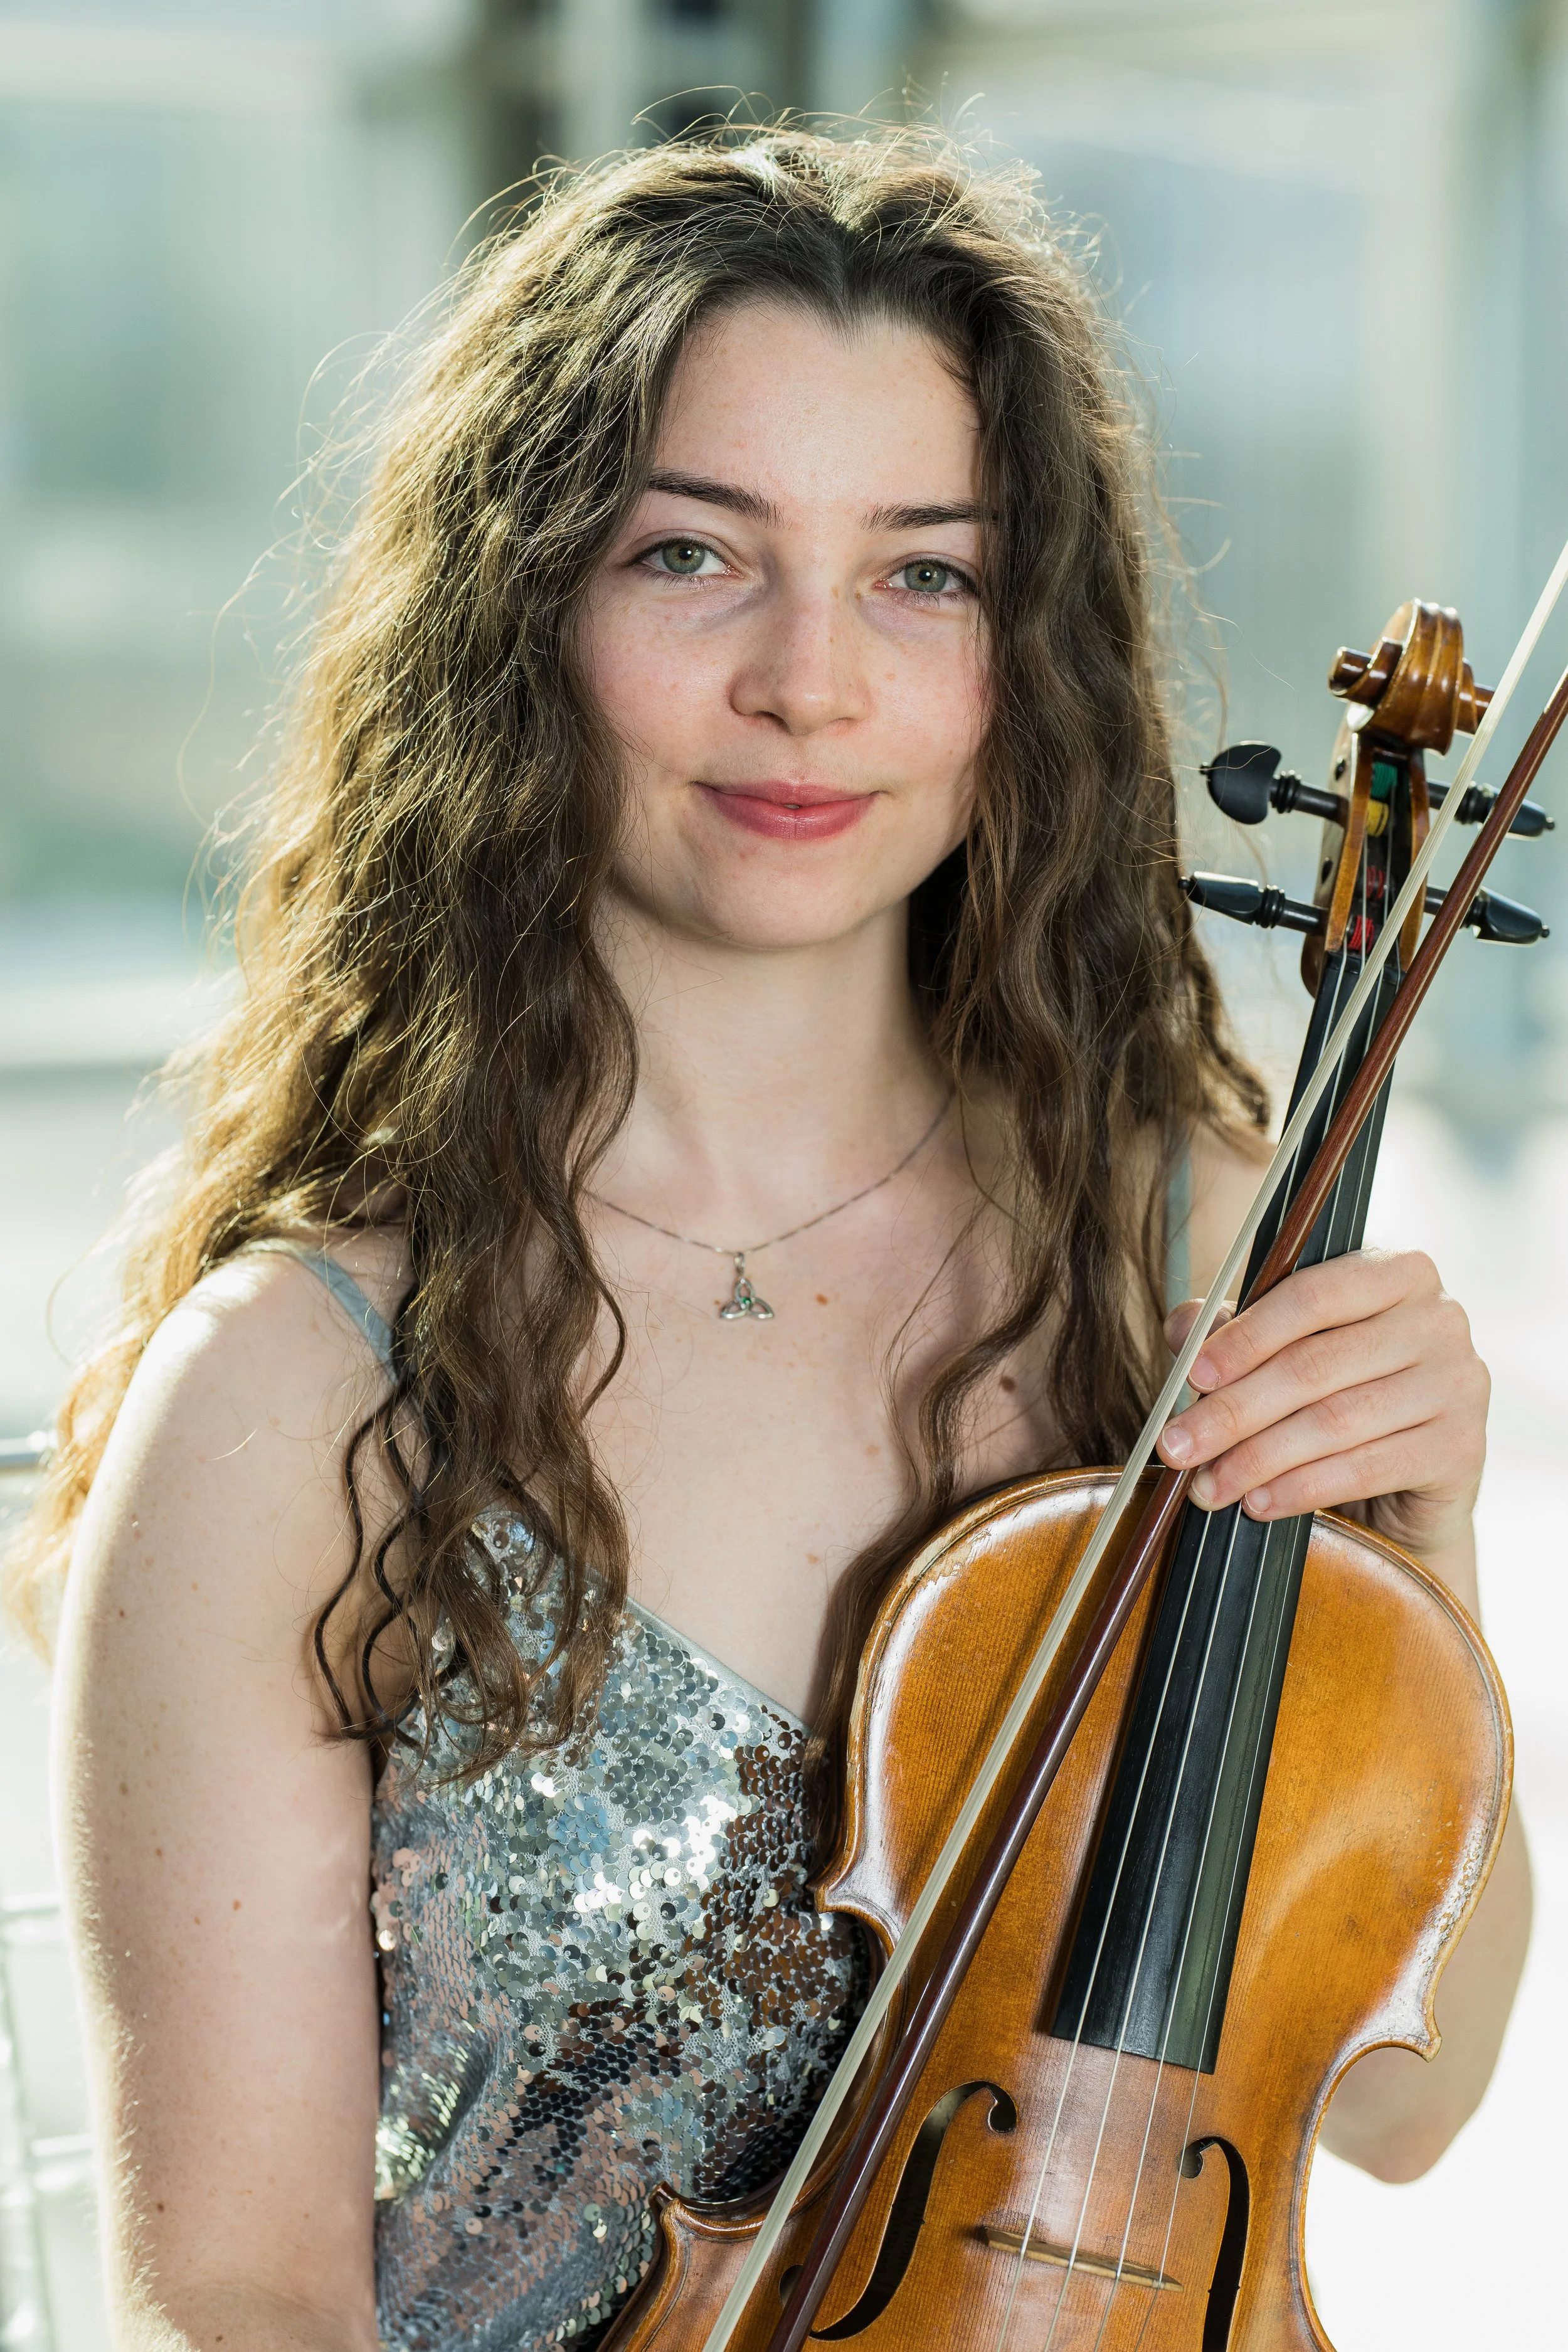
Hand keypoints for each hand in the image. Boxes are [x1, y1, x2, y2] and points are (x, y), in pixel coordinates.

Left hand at [1155, 1249, 1488, 1561]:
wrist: (1407, 1483)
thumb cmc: (1339, 1397)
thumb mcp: (1281, 1352)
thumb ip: (1230, 1330)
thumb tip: (1184, 1327)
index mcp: (1395, 1271)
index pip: (1310, 1295)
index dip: (1244, 1337)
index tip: (1190, 1376)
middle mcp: (1439, 1318)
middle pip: (1315, 1364)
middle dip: (1234, 1411)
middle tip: (1177, 1447)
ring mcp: (1460, 1382)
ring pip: (1336, 1420)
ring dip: (1258, 1458)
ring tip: (1207, 1485)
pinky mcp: (1463, 1448)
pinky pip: (1367, 1467)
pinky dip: (1303, 1488)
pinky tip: (1258, 1503)